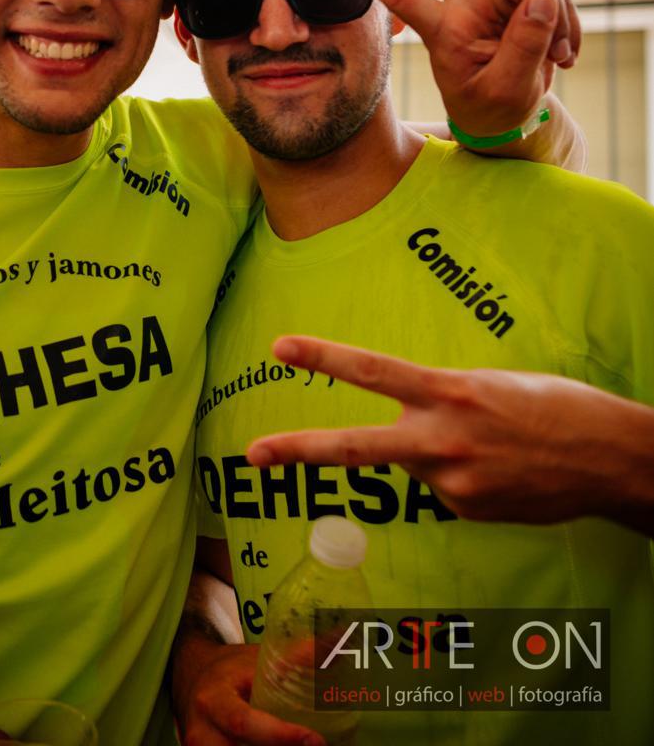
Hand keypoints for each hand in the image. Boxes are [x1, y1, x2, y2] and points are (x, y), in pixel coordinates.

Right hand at [176, 641, 324, 745]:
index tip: (315, 740)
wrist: (193, 680)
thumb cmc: (231, 669)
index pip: (244, 723)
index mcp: (213, 701)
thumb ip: (296, 656)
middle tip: (317, 745)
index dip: (279, 735)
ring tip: (307, 745)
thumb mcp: (256, 659)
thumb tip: (341, 638)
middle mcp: (202, 734)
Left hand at [246, 336, 651, 528]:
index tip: (279, 348)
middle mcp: (443, 441)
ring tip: (489, 444)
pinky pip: (444, 490)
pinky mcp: (467, 514)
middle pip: (355, 448)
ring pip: (413, 466)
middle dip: (298, 450)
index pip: (372, 370)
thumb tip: (412, 423)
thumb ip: (442, 400)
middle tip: (252, 454)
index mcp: (449, 393)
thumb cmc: (555, 406)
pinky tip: (499, 469)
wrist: (609, 460)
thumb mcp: (492, 384)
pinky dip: (462, 476)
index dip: (323, 357)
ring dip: (434, 453)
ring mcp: (453, 485)